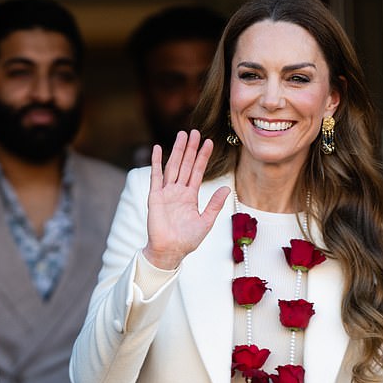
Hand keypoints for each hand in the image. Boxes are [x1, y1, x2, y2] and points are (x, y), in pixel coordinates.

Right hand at [144, 129, 229, 268]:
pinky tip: (158, 149)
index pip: (197, 172)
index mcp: (190, 196)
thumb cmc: (187, 240)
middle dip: (190, 148)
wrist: (170, 250)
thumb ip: (215, 204)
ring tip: (182, 135)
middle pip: (185, 165)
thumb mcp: (206, 221)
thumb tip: (226, 188)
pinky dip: (156, 162)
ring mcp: (166, 192)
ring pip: (173, 166)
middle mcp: (178, 191)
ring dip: (177, 151)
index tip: (209, 142)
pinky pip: (156, 177)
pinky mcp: (155, 197)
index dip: (202, 157)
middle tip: (195, 131)